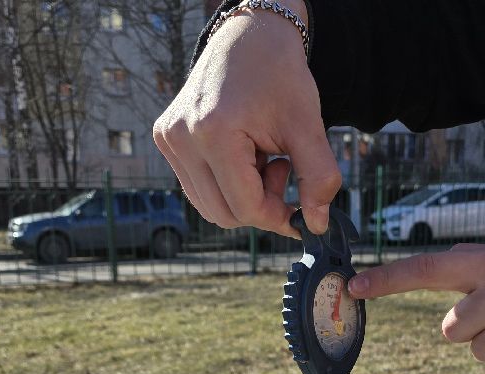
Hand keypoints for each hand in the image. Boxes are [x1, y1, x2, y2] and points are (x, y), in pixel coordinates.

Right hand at [152, 12, 341, 237]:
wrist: (249, 35)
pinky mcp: (166, 138)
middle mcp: (181, 138)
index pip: (245, 207)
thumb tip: (317, 227)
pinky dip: (227, 183)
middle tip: (282, 170)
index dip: (278, 217)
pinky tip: (245, 154)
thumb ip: (318, 178)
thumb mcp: (308, 126)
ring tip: (264, 159)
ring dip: (243, 196)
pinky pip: (199, 188)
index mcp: (213, 132)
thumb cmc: (280, 75)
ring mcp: (169, 138)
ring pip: (210, 207)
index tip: (302, 210)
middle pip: (224, 214)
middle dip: (261, 205)